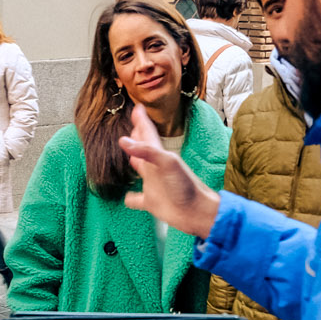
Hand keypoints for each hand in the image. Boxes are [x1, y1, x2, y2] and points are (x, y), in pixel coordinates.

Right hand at [120, 105, 221, 237]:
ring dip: (134, 159)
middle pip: (143, 148)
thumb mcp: (167, 164)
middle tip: (134, 124)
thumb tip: (123, 141)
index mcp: (159, 156)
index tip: (138, 108)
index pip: (148, 134)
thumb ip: (146, 151)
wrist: (197, 211)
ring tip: (128, 151)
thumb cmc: (186, 186)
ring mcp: (153, 184)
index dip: (142, 121)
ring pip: (140, 168)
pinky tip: (128, 198)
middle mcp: (155, 168)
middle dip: (137, 136)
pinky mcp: (152, 201)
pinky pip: (137, 199)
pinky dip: (131, 198)